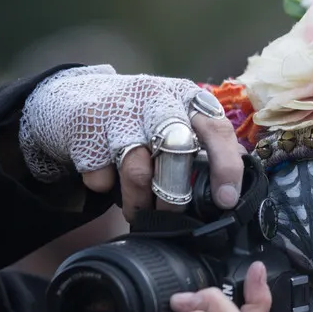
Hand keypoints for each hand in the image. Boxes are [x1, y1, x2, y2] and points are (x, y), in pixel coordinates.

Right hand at [19, 65, 244, 220]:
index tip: (226, 200)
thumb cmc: (141, 118)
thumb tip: (233, 190)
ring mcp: (120, 109)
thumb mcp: (178, 120)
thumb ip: (206, 147)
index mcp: (187, 98)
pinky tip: (107, 179)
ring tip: (138, 210)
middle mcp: (157, 98)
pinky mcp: (87, 125)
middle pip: (176, 151)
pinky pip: (100, 174)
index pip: (217, 130)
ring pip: (137, 170)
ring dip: (138, 201)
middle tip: (173, 216)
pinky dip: (104, 185)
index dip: (226, 166)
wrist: (79, 95)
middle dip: (175, 196)